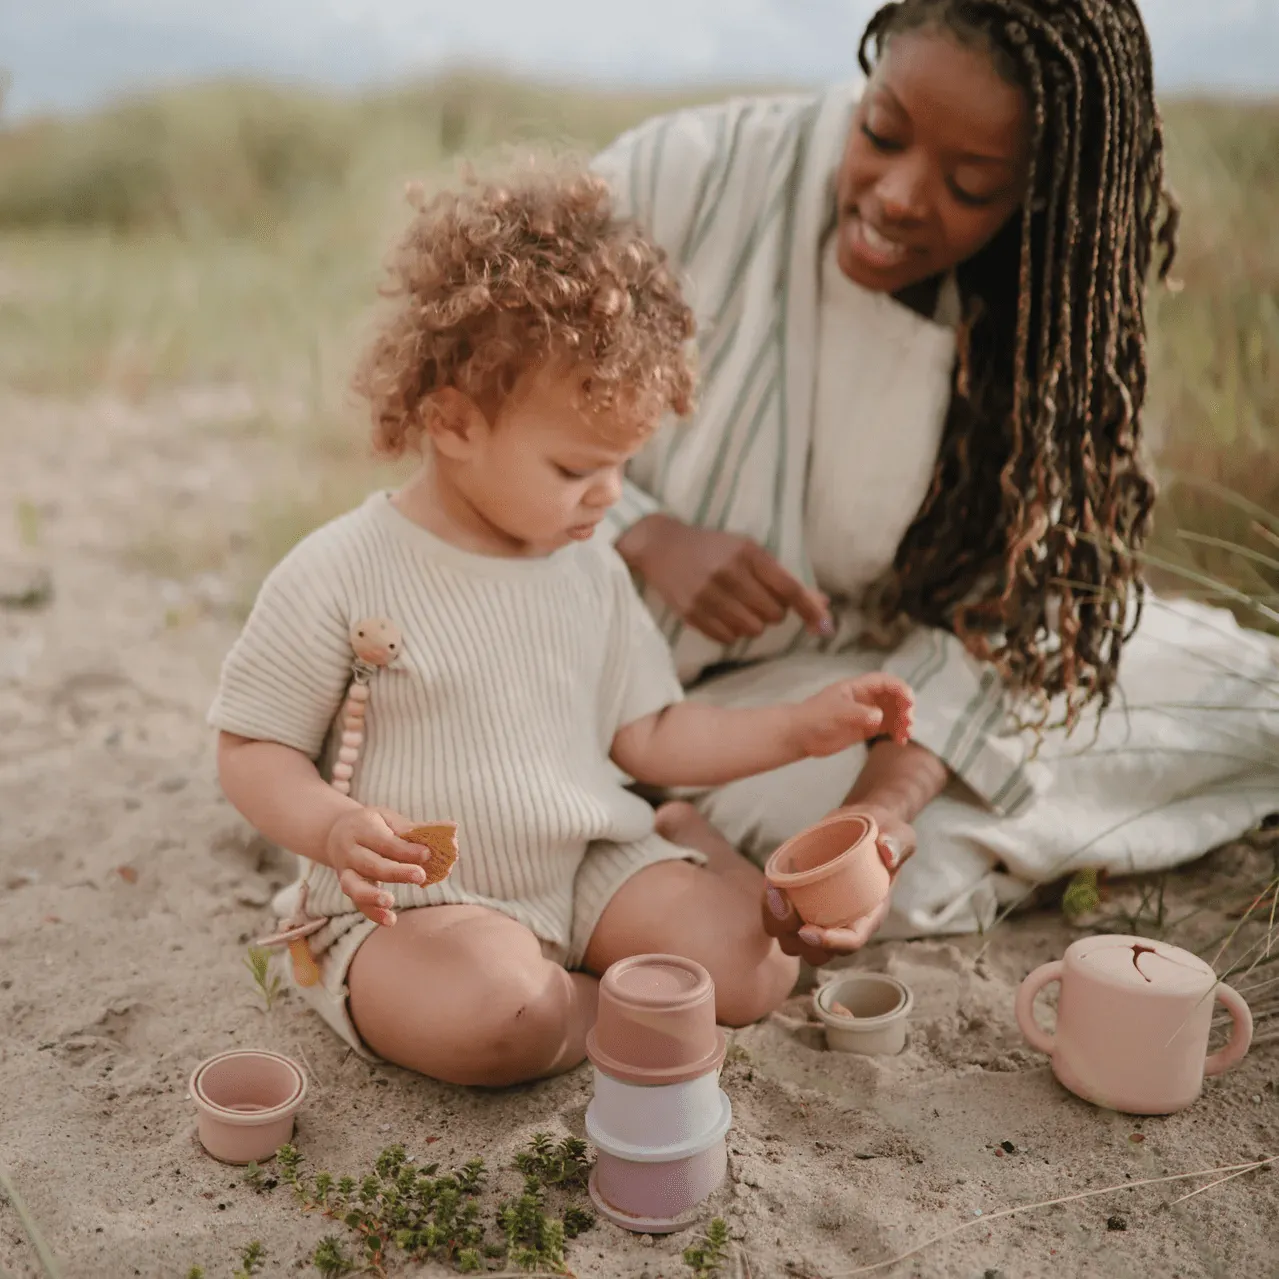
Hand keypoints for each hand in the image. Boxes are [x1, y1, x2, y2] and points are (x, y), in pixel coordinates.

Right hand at [325, 806, 434, 925]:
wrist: (334, 832)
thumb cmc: (371, 824)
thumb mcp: (387, 817)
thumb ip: (410, 829)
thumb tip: (447, 836)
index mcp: (362, 828)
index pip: (384, 841)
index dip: (406, 849)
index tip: (427, 854)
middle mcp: (350, 851)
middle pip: (371, 864)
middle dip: (396, 871)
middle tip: (420, 876)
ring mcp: (345, 871)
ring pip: (354, 886)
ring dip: (373, 896)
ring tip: (391, 902)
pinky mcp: (347, 886)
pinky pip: (357, 902)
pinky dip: (372, 913)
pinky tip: (390, 920)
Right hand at [618, 514, 830, 644]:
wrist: (661, 546)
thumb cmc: (714, 548)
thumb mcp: (749, 552)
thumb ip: (785, 579)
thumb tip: (824, 606)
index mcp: (747, 553)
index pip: (789, 588)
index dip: (810, 610)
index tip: (826, 628)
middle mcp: (728, 573)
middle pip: (773, 615)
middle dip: (773, 612)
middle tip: (758, 599)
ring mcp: (707, 595)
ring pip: (752, 630)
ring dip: (752, 624)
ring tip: (739, 606)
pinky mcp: (691, 613)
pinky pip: (728, 639)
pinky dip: (732, 632)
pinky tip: (722, 614)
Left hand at [760, 805, 915, 964]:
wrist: (864, 823)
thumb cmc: (885, 833)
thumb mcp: (899, 834)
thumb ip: (898, 842)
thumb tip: (887, 849)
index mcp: (869, 915)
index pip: (851, 941)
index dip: (829, 944)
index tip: (808, 931)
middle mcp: (843, 921)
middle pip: (816, 952)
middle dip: (796, 938)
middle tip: (784, 905)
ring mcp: (820, 914)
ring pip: (792, 940)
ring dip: (779, 925)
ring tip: (775, 895)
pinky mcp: (801, 899)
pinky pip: (779, 917)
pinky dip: (770, 908)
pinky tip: (770, 886)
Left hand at [791, 674, 914, 757]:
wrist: (800, 734)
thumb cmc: (815, 717)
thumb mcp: (837, 713)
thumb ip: (859, 714)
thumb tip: (879, 717)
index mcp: (857, 687)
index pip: (884, 682)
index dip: (899, 688)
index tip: (909, 701)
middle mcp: (865, 698)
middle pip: (892, 697)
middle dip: (904, 707)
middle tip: (907, 721)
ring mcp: (866, 713)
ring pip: (892, 713)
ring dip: (903, 721)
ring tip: (905, 734)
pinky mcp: (865, 728)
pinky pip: (887, 727)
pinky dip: (896, 732)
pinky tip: (900, 741)